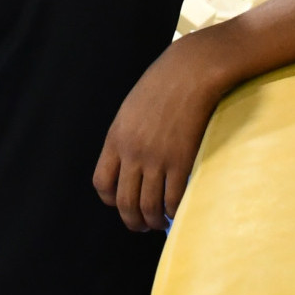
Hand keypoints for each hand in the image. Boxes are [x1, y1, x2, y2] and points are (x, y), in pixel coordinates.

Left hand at [94, 51, 220, 231]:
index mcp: (116, 138)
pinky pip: (173, 198)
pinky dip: (174, 211)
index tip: (121, 203)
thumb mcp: (133, 107)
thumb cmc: (165, 83)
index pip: (102, 183)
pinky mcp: (181, 160)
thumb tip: (134, 160)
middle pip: (124, 202)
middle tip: (141, 225)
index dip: (111, 200)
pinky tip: (178, 210)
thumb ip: (129, 134)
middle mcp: (132, 152)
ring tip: (160, 223)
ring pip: (149, 206)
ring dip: (153, 221)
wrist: (192, 70)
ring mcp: (157, 158)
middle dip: (132, 220)